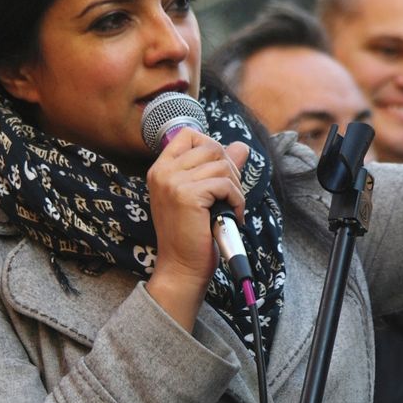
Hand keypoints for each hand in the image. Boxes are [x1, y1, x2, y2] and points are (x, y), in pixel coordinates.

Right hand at [145, 131, 248, 331]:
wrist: (182, 268)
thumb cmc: (191, 236)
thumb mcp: (202, 197)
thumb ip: (219, 169)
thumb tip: (241, 147)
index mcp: (161, 169)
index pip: (189, 134)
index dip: (211, 146)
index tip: (219, 172)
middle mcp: (163, 172)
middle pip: (211, 147)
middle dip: (230, 169)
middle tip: (230, 196)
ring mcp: (173, 182)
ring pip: (221, 164)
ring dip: (235, 187)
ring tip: (231, 207)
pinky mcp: (187, 195)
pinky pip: (225, 184)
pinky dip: (236, 199)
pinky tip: (233, 215)